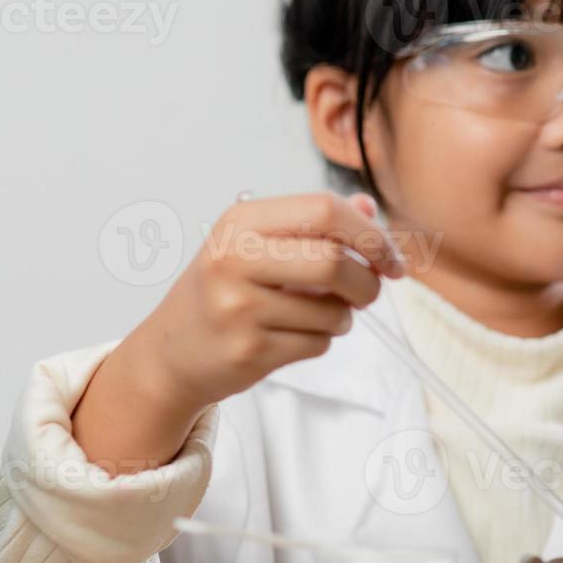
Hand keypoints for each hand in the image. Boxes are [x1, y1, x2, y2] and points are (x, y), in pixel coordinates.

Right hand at [128, 190, 405, 415]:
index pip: (324, 211)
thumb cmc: (224, 291)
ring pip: (334, 311)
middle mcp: (233, 259)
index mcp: (240, 223)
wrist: (171, 352)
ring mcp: (238, 308)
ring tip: (316, 315)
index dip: (370, 234)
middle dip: (369, 281)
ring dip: (343, 317)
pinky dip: (321, 340)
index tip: (391, 257)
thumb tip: (370, 210)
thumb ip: (315, 224)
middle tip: (370, 292)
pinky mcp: (248, 351)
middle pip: (335, 261)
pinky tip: (291, 335)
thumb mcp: (257, 244)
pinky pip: (318, 344)